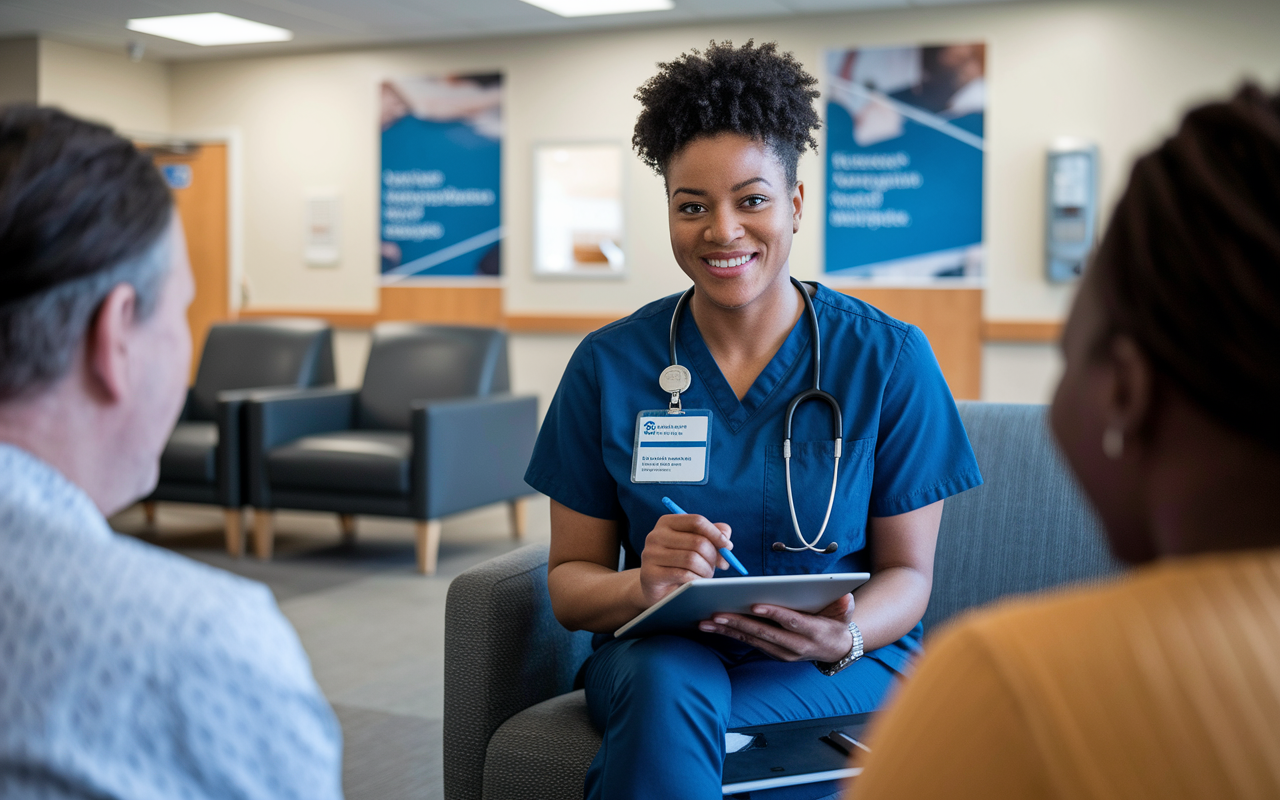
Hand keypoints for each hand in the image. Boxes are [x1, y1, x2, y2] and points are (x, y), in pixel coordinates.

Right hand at [639, 513, 731, 605]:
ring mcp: (650, 554)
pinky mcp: (650, 574)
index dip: (716, 533)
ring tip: (707, 575)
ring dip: (706, 570)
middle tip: (720, 566)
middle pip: (697, 541)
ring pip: (692, 559)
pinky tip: (697, 583)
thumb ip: (712, 534)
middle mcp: (655, 535)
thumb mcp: (695, 545)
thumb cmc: (680, 564)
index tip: (728, 546)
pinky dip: (697, 580)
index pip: (696, 521)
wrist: (658, 589)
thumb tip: (725, 534)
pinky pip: (683, 575)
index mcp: (667, 523)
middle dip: (714, 556)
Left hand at [698, 593, 854, 662]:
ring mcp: (781, 652)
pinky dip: (729, 634)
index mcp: (812, 633)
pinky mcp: (770, 652)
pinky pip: (748, 642)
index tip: (755, 605)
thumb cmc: (837, 624)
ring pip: (750, 640)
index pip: (790, 623)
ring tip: (706, 621)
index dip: (774, 614)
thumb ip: (844, 607)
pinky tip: (712, 626)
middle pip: (763, 633)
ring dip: (727, 630)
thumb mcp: (844, 616)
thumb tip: (847, 598)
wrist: (835, 650)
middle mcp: (794, 647)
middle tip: (716, 613)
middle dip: (738, 623)